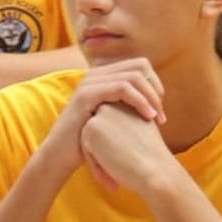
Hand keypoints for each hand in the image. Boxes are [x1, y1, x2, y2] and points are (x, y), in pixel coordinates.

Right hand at [36, 59, 165, 182]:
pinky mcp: (86, 94)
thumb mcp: (112, 118)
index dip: (155, 84)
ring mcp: (90, 82)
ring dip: (151, 97)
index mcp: (103, 76)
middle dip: (156, 89)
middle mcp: (96, 74)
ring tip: (158, 118)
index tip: (159, 109)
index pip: (140, 65)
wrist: (61, 155)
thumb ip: (128, 105)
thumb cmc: (90, 141)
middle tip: (161, 115)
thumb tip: (155, 100)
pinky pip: (122, 88)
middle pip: (140, 66)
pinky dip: (140, 101)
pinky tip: (149, 117)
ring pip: (133, 76)